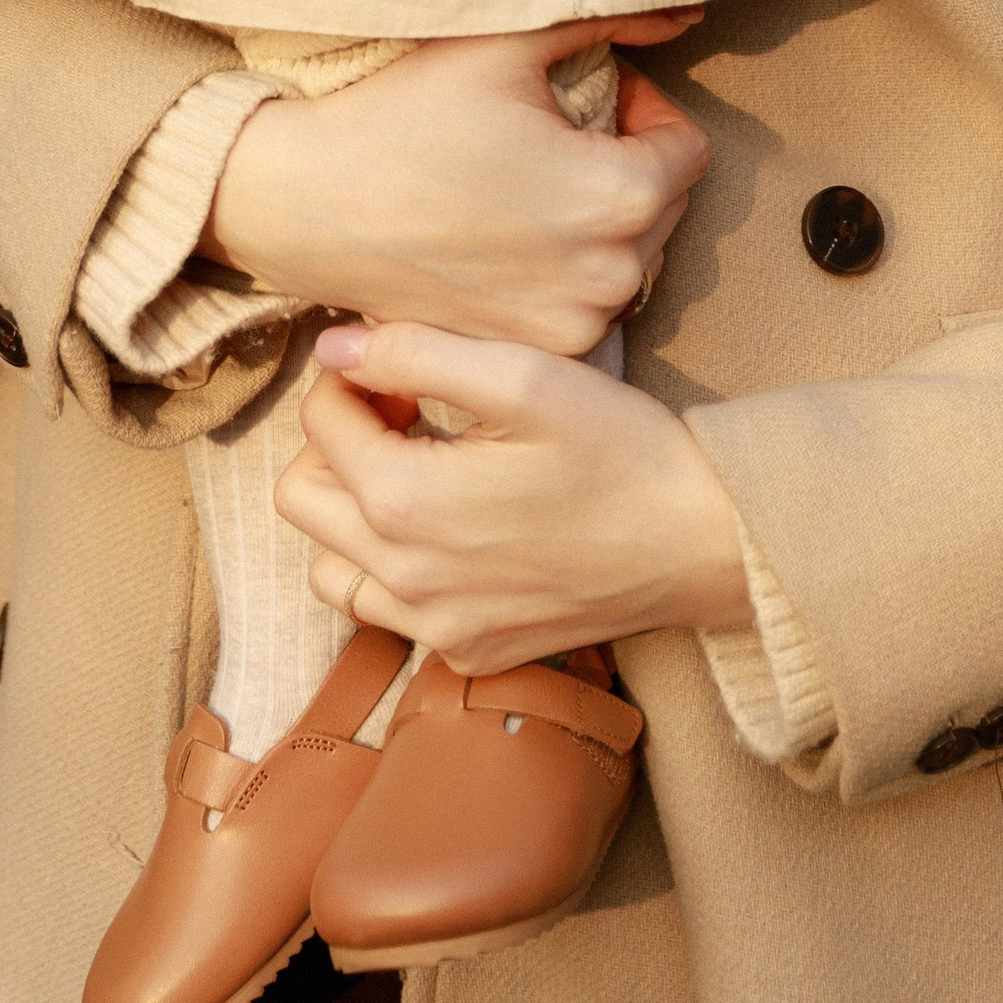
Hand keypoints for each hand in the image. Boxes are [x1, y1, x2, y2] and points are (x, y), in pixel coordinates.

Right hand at [202, 17, 707, 354]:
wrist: (308, 204)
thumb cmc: (405, 116)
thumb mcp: (508, 44)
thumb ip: (612, 18)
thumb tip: (688, 8)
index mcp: (619, 197)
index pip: (687, 149)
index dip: (646, 111)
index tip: (588, 98)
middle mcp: (611, 278)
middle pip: (663, 205)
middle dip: (624, 164)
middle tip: (551, 135)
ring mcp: (572, 328)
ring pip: (627, 257)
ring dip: (598, 220)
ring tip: (527, 185)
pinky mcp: (530, 355)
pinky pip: (584, 304)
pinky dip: (564, 271)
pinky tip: (508, 237)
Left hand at [280, 321, 752, 670]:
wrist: (701, 542)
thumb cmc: (620, 449)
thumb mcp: (523, 376)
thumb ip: (413, 354)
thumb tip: (332, 349)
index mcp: (406, 504)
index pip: (317, 422)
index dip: (352, 377)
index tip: (403, 367)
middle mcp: (405, 581)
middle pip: (301, 498)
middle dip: (339, 442)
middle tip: (408, 414)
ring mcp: (435, 629)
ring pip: (329, 566)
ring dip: (354, 511)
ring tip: (424, 471)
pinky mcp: (468, 652)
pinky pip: (388, 611)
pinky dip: (396, 566)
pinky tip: (458, 528)